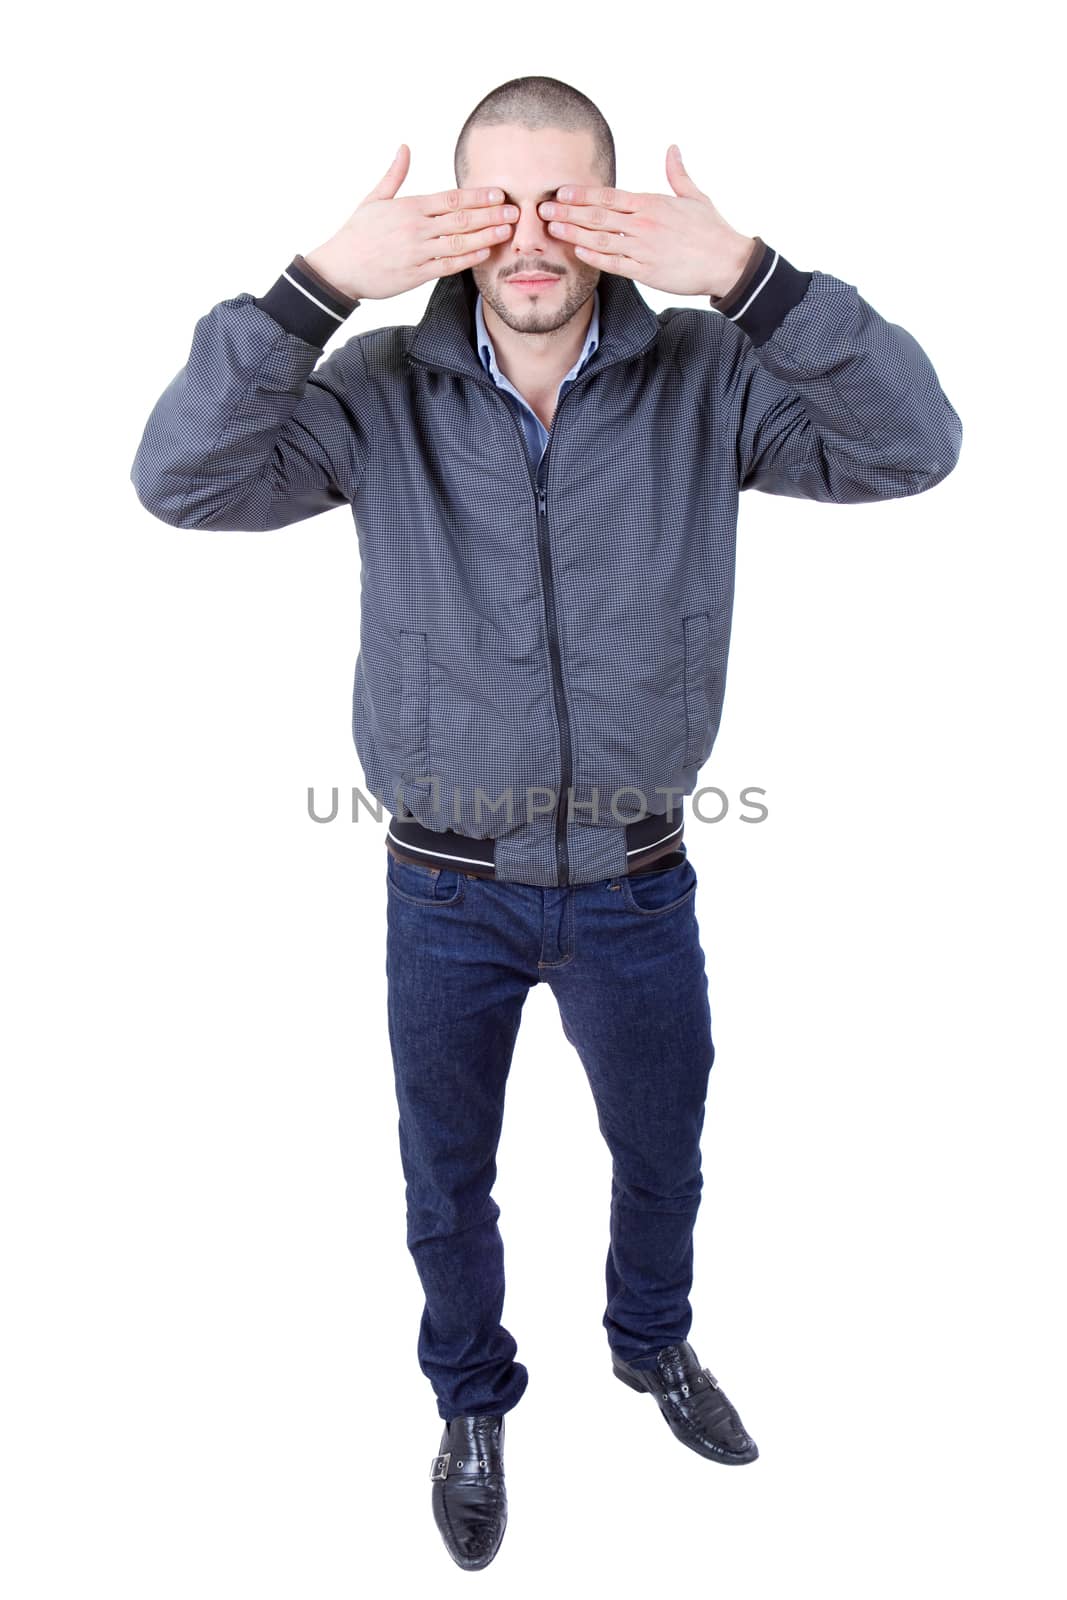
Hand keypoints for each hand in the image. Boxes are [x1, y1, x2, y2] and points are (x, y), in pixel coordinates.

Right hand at [303, 145, 517, 300]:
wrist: (340, 268)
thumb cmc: (357, 234)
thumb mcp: (373, 199)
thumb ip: (394, 175)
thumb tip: (404, 147)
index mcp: (409, 207)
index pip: (451, 198)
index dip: (478, 196)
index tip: (498, 193)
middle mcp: (416, 228)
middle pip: (461, 219)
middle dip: (491, 214)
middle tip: (515, 210)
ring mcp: (418, 252)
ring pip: (459, 242)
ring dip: (486, 235)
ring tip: (508, 230)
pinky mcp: (417, 274)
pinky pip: (448, 265)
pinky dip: (468, 258)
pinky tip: (486, 252)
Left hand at [536, 145, 754, 298]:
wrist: (727, 261)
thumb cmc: (712, 230)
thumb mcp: (695, 197)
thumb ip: (677, 174)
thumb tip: (672, 149)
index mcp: (652, 203)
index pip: (609, 196)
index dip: (582, 194)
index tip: (561, 192)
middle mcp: (644, 223)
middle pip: (598, 215)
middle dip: (568, 212)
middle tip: (543, 210)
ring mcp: (643, 248)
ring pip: (601, 239)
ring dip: (574, 233)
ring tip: (552, 229)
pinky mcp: (646, 271)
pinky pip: (614, 263)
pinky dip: (594, 257)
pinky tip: (577, 251)